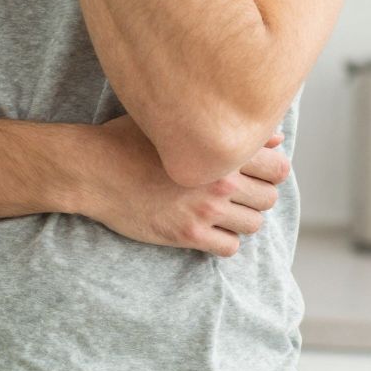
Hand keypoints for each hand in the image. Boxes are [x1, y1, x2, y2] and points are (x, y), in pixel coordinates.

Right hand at [84, 116, 288, 256]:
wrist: (92, 169)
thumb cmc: (129, 139)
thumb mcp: (174, 122)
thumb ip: (223, 127)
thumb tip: (273, 137)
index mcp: (220, 149)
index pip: (278, 168)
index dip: (270, 171)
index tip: (254, 173)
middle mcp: (219, 180)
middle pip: (269, 198)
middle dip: (256, 196)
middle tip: (235, 193)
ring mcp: (204, 210)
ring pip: (253, 225)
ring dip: (241, 219)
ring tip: (221, 211)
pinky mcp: (188, 235)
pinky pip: (229, 247)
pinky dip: (224, 241)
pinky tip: (207, 229)